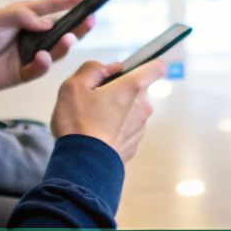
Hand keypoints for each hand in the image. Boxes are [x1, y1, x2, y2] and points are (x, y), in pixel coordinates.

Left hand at [0, 0, 97, 109]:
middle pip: (63, 29)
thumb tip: (46, 23)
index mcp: (27, 17)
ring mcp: (33, 54)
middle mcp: (35, 35)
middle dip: (79, 24)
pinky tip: (42, 58)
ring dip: (66, 44)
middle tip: (92, 19)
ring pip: (58, 49)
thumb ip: (17, 16)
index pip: (52, 6)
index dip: (71, 0)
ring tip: (70, 38)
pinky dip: (43, 63)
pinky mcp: (28, 72)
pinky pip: (41, 68)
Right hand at [50, 60, 167, 162]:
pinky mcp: (134, 145)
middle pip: (137, 90)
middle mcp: (143, 106)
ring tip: (92, 120)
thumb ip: (92, 69)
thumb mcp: (74, 86)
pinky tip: (96, 135)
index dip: (146, 65)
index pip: (156, 67)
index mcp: (132, 87)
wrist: (83, 165)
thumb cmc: (78, 124)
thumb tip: (110, 68)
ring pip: (131, 111)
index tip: (131, 70)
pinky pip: (126, 129)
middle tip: (95, 99)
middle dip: (119, 91)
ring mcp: (140, 128)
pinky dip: (115, 129)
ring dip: (117, 111)